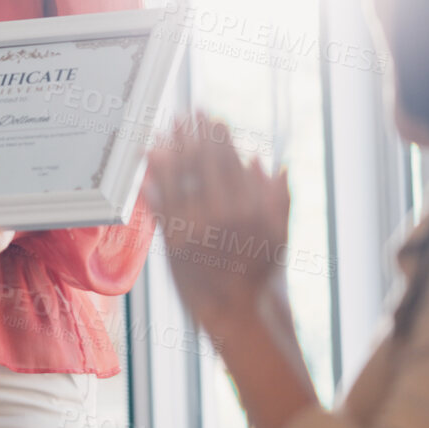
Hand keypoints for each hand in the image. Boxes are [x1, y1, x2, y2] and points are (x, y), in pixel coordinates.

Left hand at [146, 113, 290, 329]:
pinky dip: (154, 181)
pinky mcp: (174, 243)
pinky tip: (148, 165)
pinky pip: (161, 204)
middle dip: (191, 134)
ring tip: (163, 132)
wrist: (239, 312)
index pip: (230, 159)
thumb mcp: (280, 235)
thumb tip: (265, 160)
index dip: (218, 134)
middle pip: (201, 163)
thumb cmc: (261, 274)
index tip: (210, 116)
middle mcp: (222, 214)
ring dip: (169, 150)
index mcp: (249, 207)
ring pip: (178, 179)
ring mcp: (196, 228)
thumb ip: (277, 197)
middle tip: (183, 115)